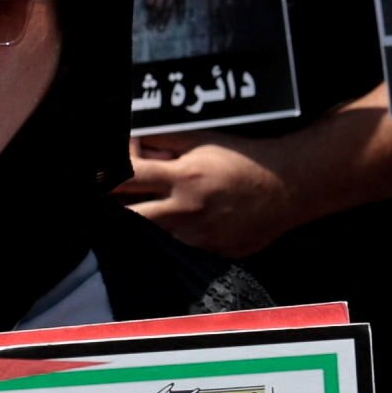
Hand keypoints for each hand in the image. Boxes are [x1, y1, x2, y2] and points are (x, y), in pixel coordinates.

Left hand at [124, 137, 304, 259]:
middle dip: (117, 208)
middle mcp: (188, 211)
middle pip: (129, 217)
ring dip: (147, 224)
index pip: (127, 178)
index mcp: (184, 178)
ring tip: (158, 207)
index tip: (104, 173)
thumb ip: (161, 139)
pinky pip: (179, 249)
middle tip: (115, 200)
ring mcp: (199, 237)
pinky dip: (174, 236)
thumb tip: (127, 142)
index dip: (107, 174)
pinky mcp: (211, 253)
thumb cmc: (243, 158)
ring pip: (153, 237)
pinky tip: (184, 222)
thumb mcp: (201, 138)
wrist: (288, 187)